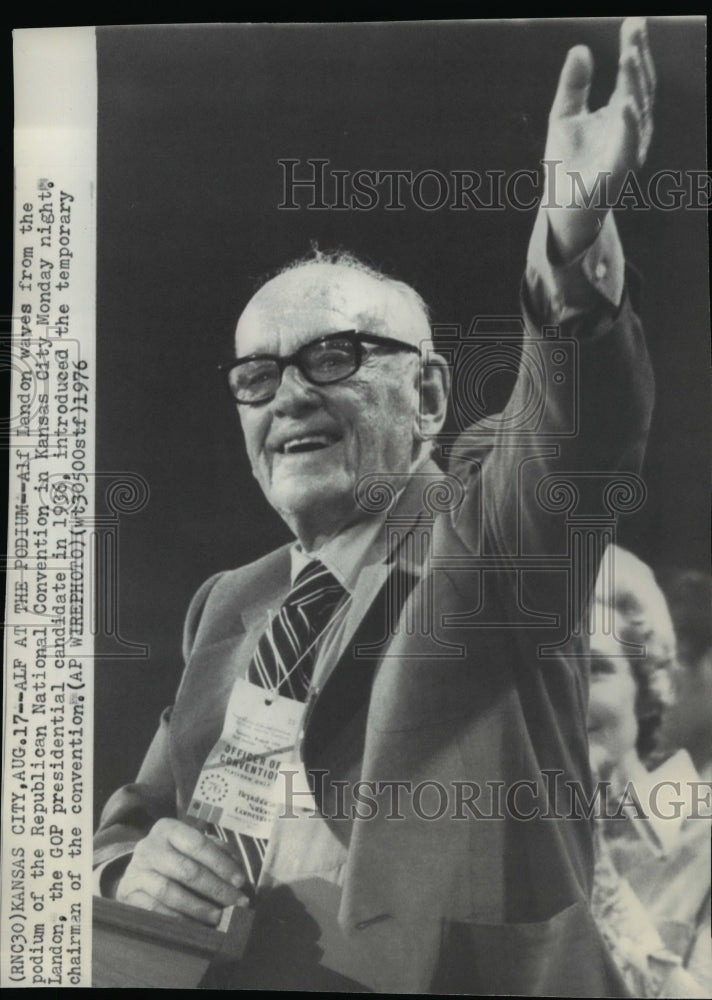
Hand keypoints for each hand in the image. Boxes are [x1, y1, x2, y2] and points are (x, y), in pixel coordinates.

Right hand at [116, 818, 249, 924]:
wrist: (136, 873)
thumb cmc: (173, 857)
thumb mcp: (191, 846)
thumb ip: (216, 850)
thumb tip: (237, 866)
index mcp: (168, 829)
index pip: (198, 844)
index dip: (221, 863)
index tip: (240, 881)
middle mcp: (149, 846)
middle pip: (186, 870)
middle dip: (216, 889)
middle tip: (236, 903)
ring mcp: (136, 871)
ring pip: (170, 892)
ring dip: (198, 908)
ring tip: (219, 917)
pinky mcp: (128, 894)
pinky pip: (155, 910)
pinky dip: (177, 919)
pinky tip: (195, 926)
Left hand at [544, 17, 655, 259]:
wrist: (561, 207)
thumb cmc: (567, 162)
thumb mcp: (564, 116)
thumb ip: (574, 85)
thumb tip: (579, 48)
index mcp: (620, 113)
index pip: (631, 75)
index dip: (633, 48)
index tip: (633, 22)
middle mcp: (631, 128)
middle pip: (639, 87)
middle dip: (637, 58)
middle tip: (634, 30)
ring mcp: (628, 149)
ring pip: (637, 112)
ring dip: (634, 84)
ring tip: (629, 55)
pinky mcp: (618, 171)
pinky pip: (627, 146)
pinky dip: (628, 125)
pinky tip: (625, 104)